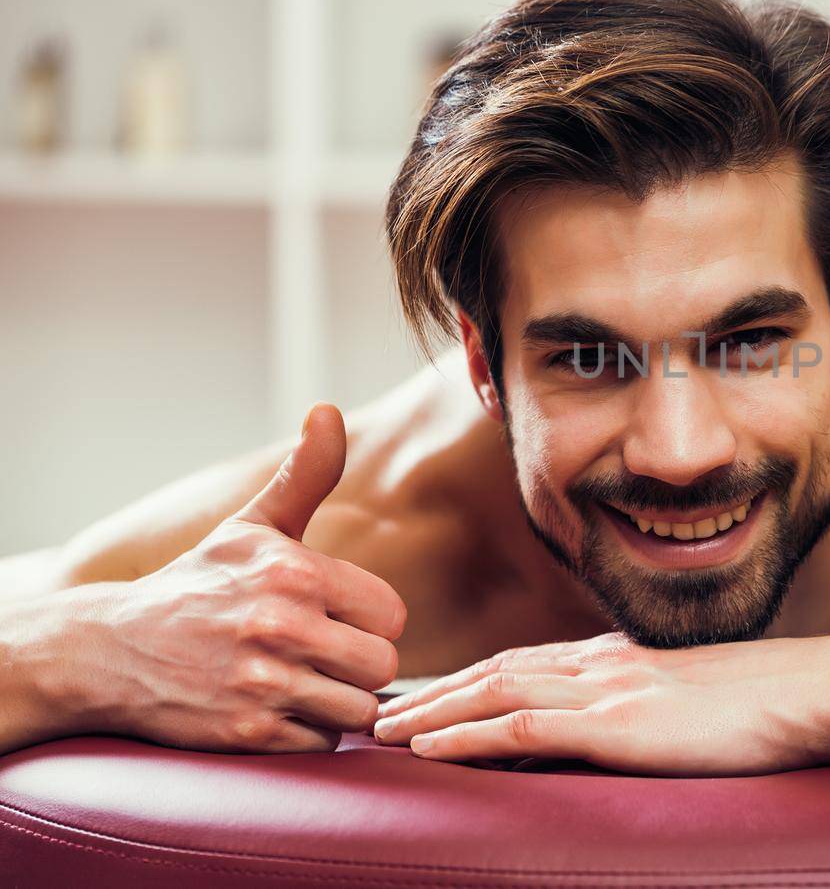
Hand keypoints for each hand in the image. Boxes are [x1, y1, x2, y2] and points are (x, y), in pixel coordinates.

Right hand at [39, 404, 405, 752]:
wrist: (110, 649)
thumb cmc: (197, 584)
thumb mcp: (250, 526)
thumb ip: (304, 475)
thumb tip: (329, 412)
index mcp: (295, 572)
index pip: (392, 615)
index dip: (371, 621)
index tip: (340, 620)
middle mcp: (282, 626)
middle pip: (382, 666)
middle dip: (359, 666)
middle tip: (323, 657)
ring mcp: (264, 683)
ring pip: (358, 710)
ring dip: (336, 704)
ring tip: (302, 683)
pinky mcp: (246, 733)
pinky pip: (320, 743)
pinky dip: (306, 735)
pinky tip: (276, 710)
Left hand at [373, 632, 829, 773]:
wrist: (813, 693)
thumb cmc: (769, 706)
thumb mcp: (696, 705)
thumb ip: (650, 712)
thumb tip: (620, 739)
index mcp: (622, 659)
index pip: (527, 663)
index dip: (470, 679)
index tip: (426, 697)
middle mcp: (604, 663)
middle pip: (498, 669)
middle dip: (433, 691)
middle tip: (379, 714)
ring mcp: (610, 690)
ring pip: (496, 690)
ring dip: (433, 710)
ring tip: (384, 732)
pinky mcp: (619, 725)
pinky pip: (525, 727)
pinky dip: (471, 734)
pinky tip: (434, 749)